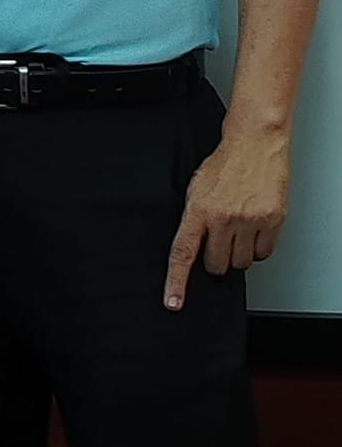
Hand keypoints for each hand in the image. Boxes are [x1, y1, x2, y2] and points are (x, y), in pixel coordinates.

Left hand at [163, 130, 289, 309]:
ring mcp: (250, 220)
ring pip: (241, 263)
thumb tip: (190, 249)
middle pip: (217, 265)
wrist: (254, 144)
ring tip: (238, 229)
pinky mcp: (273, 220)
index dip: (176, 282)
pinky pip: (263, 253)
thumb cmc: (224, 165)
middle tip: (220, 240)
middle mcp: (224, 218)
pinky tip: (254, 227)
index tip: (173, 302)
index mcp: (199, 211)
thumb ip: (194, 220)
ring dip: (238, 253)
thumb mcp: (196, 190)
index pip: (182, 253)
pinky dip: (258, 247)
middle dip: (216, 259)